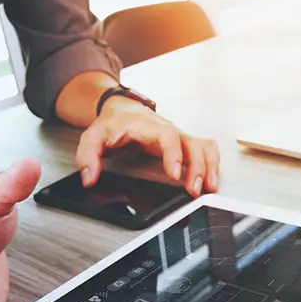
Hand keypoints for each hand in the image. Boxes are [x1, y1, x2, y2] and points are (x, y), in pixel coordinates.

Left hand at [75, 99, 219, 196]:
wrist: (122, 111)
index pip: (168, 135)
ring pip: (204, 147)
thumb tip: (89, 177)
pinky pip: (206, 150)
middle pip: (193, 143)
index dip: (174, 154)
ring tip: (209, 189)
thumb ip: (88, 156)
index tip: (175, 175)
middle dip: (198, 167)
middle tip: (195, 190)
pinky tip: (210, 182)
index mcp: (148, 126)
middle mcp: (168, 130)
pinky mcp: (184, 145)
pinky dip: (212, 164)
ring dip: (210, 167)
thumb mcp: (92, 136)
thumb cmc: (112, 124)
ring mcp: (179, 137)